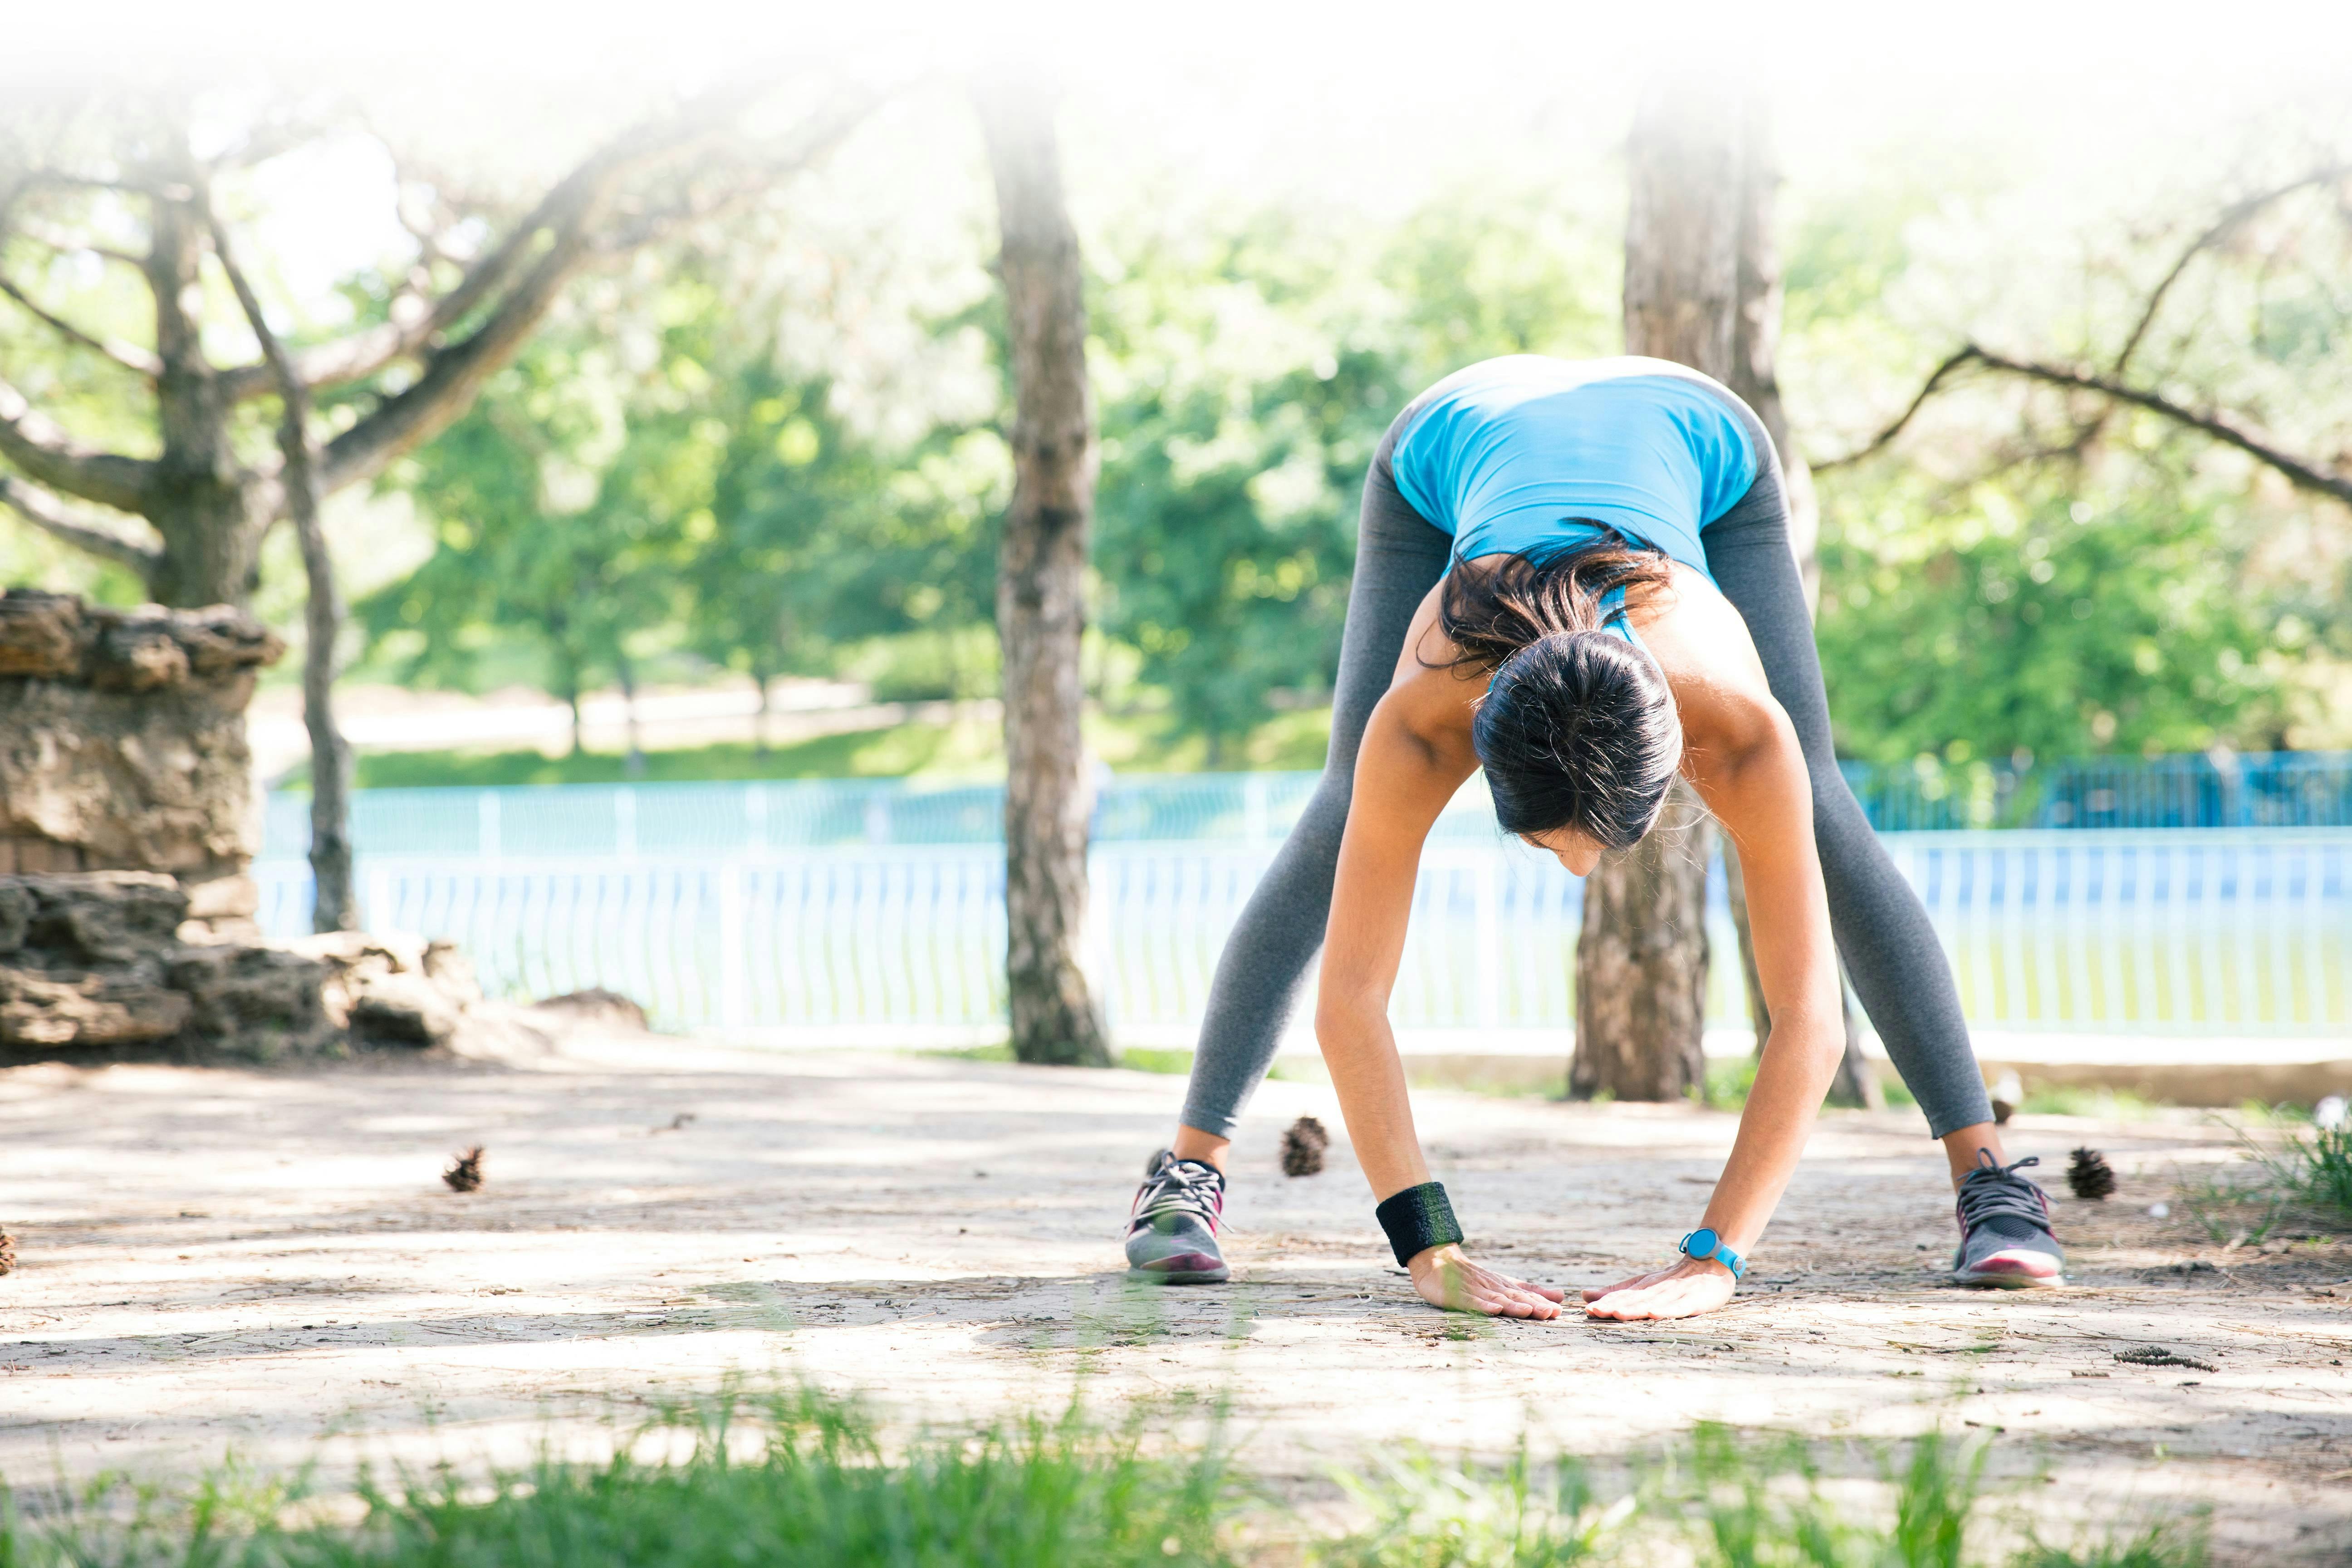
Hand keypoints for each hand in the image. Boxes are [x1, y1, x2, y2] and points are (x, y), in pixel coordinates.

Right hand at [1408, 1243, 1567, 1318]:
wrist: (1438, 1262)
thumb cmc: (1474, 1277)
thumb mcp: (1505, 1284)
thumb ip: (1531, 1291)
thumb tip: (1561, 1296)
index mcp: (1504, 1286)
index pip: (1526, 1295)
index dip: (1542, 1302)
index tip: (1559, 1311)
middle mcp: (1493, 1287)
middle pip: (1515, 1297)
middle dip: (1533, 1305)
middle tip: (1550, 1312)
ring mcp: (1475, 1291)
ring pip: (1497, 1299)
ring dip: (1513, 1305)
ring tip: (1528, 1310)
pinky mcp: (1458, 1296)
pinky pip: (1471, 1301)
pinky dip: (1483, 1306)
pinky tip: (1494, 1309)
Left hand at [1580, 1256, 1736, 1319]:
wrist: (1712, 1262)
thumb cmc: (1674, 1279)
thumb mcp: (1643, 1284)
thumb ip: (1616, 1291)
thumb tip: (1583, 1294)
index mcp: (1645, 1287)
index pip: (1623, 1295)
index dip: (1606, 1302)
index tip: (1587, 1308)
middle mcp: (1658, 1289)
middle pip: (1634, 1299)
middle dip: (1614, 1305)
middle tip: (1595, 1310)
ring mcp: (1677, 1293)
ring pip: (1653, 1301)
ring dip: (1635, 1307)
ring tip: (1616, 1312)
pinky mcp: (1696, 1299)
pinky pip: (1680, 1306)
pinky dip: (1667, 1310)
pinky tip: (1654, 1313)